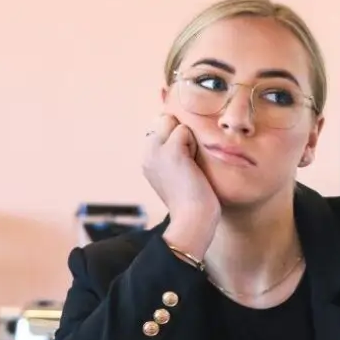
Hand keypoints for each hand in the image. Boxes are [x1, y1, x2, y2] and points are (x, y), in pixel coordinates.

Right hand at [142, 114, 219, 257]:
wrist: (193, 220)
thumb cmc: (193, 199)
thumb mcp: (178, 171)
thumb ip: (175, 150)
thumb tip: (183, 128)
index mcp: (147, 157)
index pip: (160, 124)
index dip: (177, 136)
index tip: (183, 163)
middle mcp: (146, 152)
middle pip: (165, 119)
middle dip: (181, 134)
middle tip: (188, 163)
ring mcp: (155, 150)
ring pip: (174, 122)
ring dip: (188, 139)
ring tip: (190, 165)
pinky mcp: (170, 151)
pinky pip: (184, 130)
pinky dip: (193, 144)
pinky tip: (192, 165)